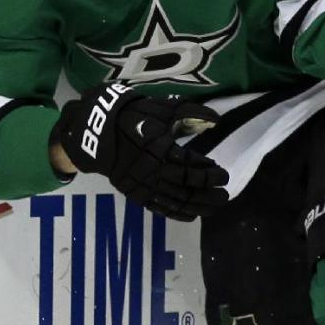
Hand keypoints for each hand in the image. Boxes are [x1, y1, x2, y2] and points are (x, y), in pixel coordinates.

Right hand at [53, 84, 229, 220]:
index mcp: (160, 147)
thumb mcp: (163, 109)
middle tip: (225, 193)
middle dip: (208, 191)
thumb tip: (217, 120)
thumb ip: (191, 114)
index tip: (223, 174)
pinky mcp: (136, 193)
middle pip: (187, 185)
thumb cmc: (135, 116)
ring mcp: (144, 184)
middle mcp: (153, 169)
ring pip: (176, 200)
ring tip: (216, 206)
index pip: (191, 164)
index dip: (209, 171)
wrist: (99, 131)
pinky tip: (193, 215)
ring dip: (198, 205)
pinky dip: (177, 213)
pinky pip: (159, 208)